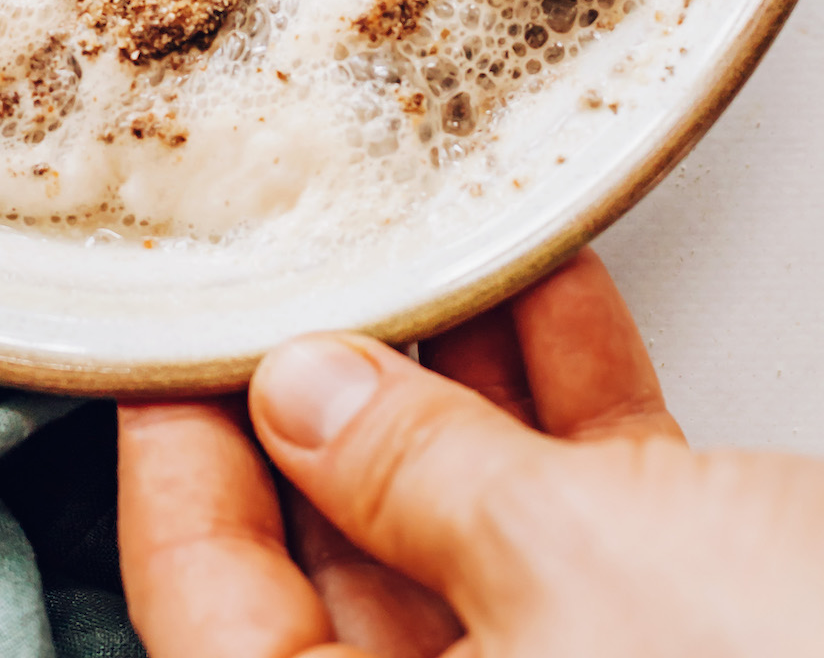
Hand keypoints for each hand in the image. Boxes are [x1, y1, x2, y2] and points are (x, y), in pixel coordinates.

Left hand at [119, 249, 823, 655]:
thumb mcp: (575, 581)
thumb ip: (416, 482)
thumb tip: (308, 396)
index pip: (215, 630)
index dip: (173, 482)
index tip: (153, 357)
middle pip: (340, 573)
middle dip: (318, 403)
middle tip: (280, 272)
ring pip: (475, 526)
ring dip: (446, 376)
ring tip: (404, 243)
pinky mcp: (708, 633)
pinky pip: (598, 507)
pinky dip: (568, 393)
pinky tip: (543, 283)